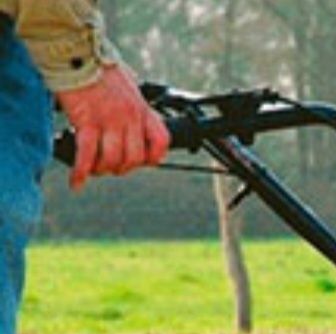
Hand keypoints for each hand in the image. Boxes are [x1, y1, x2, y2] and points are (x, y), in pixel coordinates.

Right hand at [55, 65, 169, 189]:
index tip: (142, 162)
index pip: (161, 142)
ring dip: (102, 170)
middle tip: (109, 166)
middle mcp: (130, 117)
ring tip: (93, 169)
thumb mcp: (128, 88)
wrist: (77, 52)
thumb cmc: (99, 68)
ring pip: (113, 160)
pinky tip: (77, 181)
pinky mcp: (87, 121)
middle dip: (122, 168)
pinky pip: (87, 155)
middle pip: (135, 158)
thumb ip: (133, 107)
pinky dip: (81, 172)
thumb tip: (131, 122)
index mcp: (143, 109)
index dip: (154, 158)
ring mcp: (110, 120)